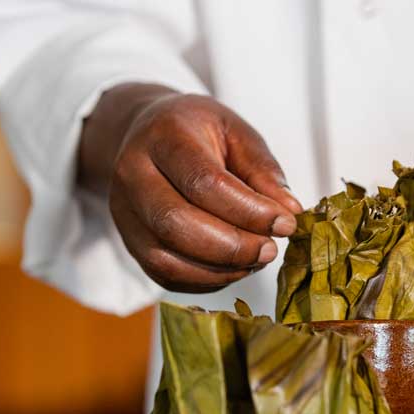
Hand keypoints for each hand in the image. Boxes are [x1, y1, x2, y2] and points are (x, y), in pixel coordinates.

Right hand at [80, 84, 301, 292]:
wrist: (146, 134)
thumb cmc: (197, 132)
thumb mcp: (236, 133)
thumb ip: (262, 170)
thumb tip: (289, 212)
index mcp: (163, 136)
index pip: (203, 182)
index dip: (249, 211)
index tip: (286, 223)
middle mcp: (132, 174)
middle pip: (176, 223)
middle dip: (232, 246)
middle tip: (270, 249)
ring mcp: (124, 212)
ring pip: (166, 258)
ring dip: (219, 269)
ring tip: (255, 260)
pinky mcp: (129, 242)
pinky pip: (164, 275)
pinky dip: (205, 280)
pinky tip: (233, 267)